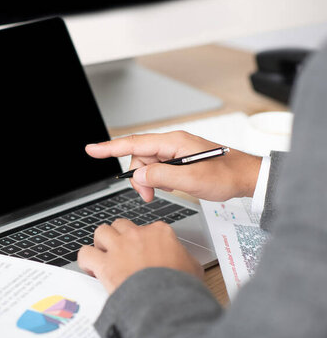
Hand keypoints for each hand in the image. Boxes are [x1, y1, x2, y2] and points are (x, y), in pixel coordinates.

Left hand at [78, 219, 202, 292]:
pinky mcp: (105, 264)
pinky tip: (91, 268)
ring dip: (101, 242)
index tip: (142, 251)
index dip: (142, 240)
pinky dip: (85, 260)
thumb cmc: (180, 286)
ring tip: (104, 255)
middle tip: (121, 251)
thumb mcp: (193, 267)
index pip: (147, 228)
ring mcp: (119, 247)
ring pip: (101, 231)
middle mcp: (137, 235)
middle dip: (119, 236)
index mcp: (160, 233)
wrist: (167, 302)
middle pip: (121, 225)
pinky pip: (86, 253)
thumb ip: (184, 257)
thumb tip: (183, 259)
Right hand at [86, 131, 260, 201]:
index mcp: (172, 142)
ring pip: (147, 166)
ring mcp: (174, 152)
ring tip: (160, 193)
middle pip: (139, 158)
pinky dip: (158, 181)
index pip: (134, 143)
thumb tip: (139, 175)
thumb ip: (162, 176)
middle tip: (148, 195)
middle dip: (138, 178)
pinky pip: (158, 170)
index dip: (110, 147)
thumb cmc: (225, 175)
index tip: (92, 150)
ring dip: (148, 182)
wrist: (245, 177)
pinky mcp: (178, 161)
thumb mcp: (192, 179)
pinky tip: (171, 187)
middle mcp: (171, 144)